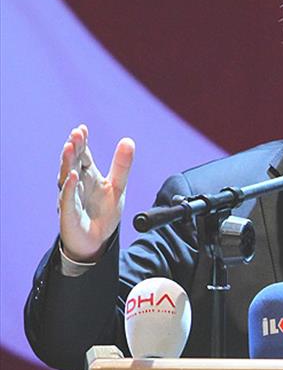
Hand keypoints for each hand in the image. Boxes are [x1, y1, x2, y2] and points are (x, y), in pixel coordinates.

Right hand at [57, 124, 134, 261]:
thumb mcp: (117, 186)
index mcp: (88, 176)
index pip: (84, 156)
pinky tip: (72, 176)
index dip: (82, 142)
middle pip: (73, 162)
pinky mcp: (69, 214)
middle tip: (76, 133)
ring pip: (66, 177)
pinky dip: (69, 188)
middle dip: (74, 148)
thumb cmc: (104, 213)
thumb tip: (128, 140)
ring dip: (68, 162)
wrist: (97, 241)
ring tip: (71, 147)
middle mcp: (76, 184)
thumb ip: (122, 165)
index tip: (82, 128)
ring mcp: (70, 198)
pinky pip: (68, 199)